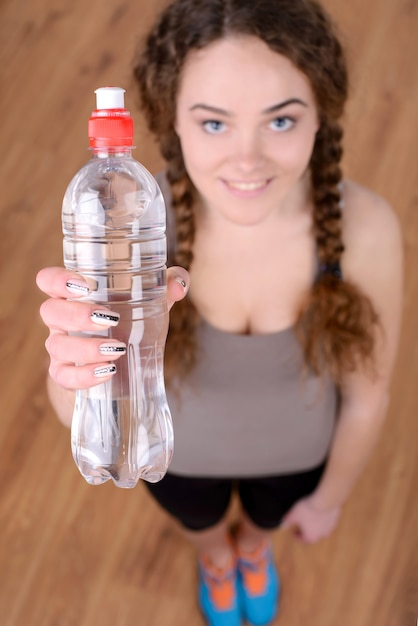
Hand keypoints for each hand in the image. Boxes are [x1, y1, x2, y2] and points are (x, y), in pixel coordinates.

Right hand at [36, 266, 188, 390]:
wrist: (124, 362)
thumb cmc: (132, 319)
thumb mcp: (151, 299)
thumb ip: (168, 284)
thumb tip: (177, 285)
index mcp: (75, 295)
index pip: (49, 280)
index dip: (58, 280)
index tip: (85, 284)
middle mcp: (61, 319)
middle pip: (51, 312)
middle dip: (78, 315)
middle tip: (111, 319)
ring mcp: (61, 346)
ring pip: (57, 346)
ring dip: (86, 347)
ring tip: (117, 349)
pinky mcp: (66, 373)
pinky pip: (62, 376)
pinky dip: (83, 376)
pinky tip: (108, 371)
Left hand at [280, 495, 340, 543]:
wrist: (325, 501)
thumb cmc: (308, 509)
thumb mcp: (293, 514)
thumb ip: (288, 521)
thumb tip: (282, 525)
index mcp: (310, 537)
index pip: (302, 540)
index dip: (296, 536)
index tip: (294, 532)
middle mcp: (321, 535)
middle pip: (312, 536)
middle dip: (306, 531)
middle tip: (302, 526)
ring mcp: (329, 528)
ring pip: (321, 529)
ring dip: (315, 525)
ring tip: (310, 518)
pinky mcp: (335, 520)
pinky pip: (327, 522)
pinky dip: (322, 519)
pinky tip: (319, 512)